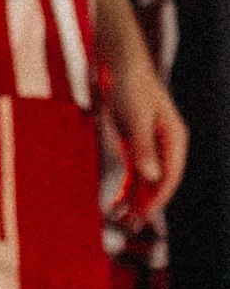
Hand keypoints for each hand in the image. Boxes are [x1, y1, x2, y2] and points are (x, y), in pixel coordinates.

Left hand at [104, 46, 187, 226]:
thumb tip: (152, 175)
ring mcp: (150, 144)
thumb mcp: (135, 116)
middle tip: (130, 227)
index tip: (143, 215)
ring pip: (146, 180)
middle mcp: (165, 144)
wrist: (117, 62)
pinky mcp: (134, 143)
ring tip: (121, 221)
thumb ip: (143, 146)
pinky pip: (133, 171)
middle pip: (159, 182)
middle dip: (145, 205)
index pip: (170, 176)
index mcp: (174, 138)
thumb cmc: (129, 84)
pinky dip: (125, 187)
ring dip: (135, 200)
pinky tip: (115, 202)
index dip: (158, 198)